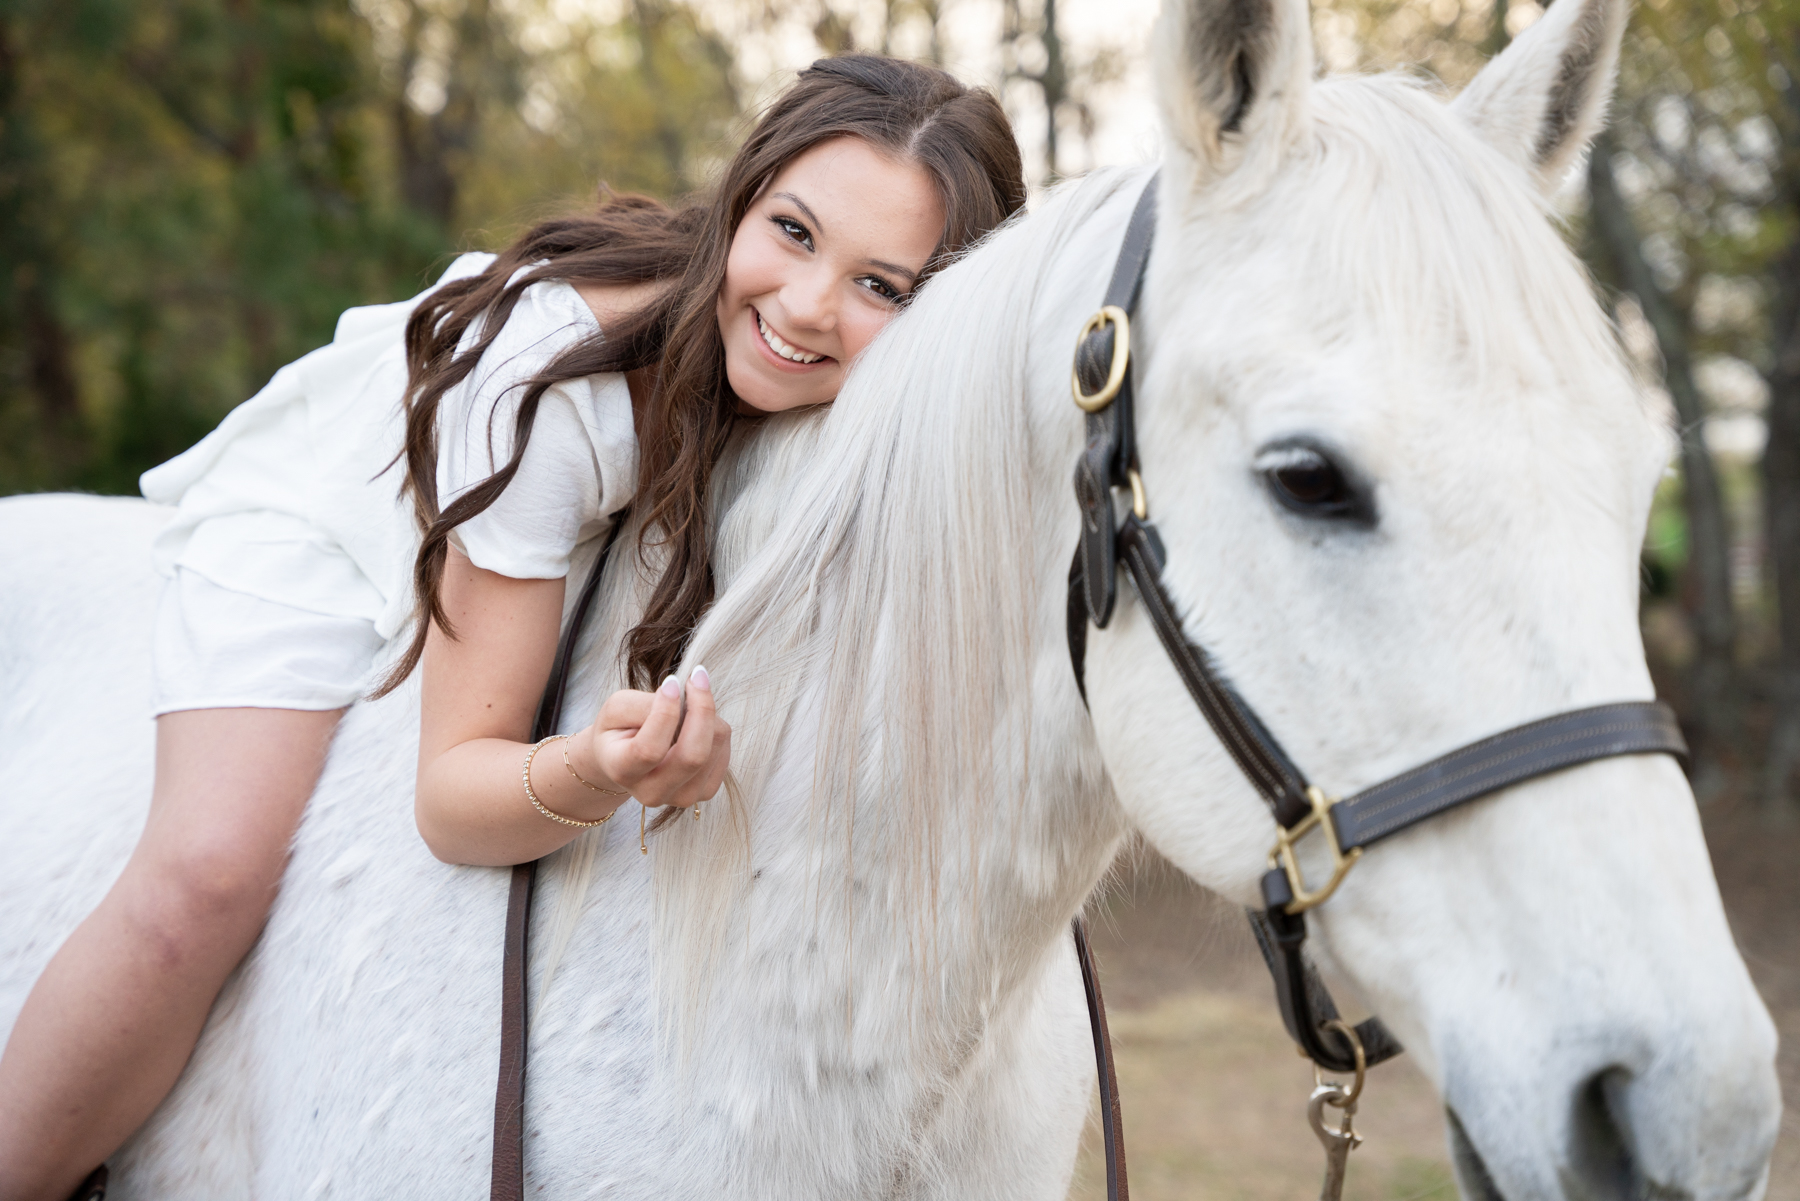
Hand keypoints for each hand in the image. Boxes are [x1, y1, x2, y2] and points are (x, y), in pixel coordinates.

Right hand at [570, 666, 730, 808]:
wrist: (626, 759)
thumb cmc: (620, 729)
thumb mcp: (618, 708)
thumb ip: (643, 705)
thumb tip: (680, 697)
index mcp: (622, 772)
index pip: (650, 749)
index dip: (665, 712)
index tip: (672, 682)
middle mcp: (652, 792)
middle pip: (693, 756)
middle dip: (701, 709)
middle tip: (696, 678)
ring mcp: (681, 797)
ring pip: (714, 750)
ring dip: (709, 715)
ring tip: (691, 703)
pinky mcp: (704, 792)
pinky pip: (724, 753)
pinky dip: (716, 729)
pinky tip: (698, 723)